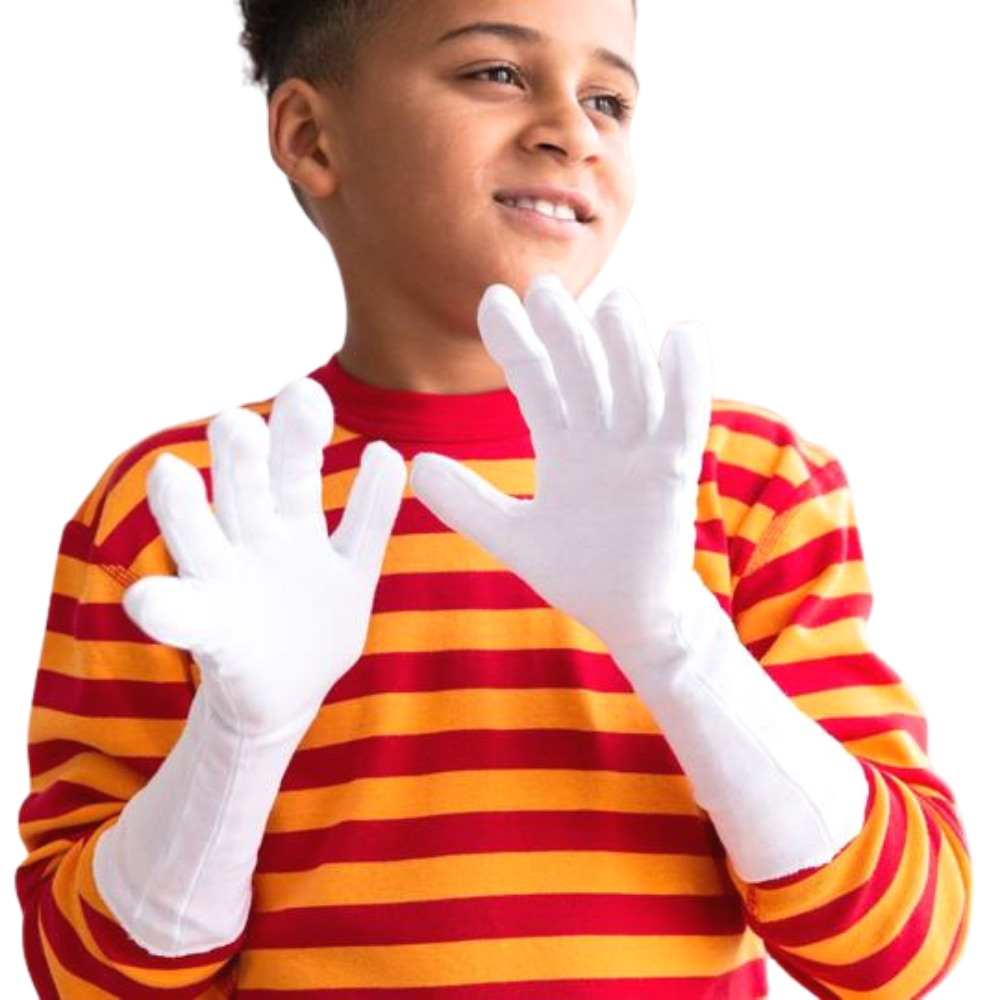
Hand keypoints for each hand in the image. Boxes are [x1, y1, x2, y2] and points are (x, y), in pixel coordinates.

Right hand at [123, 378, 405, 739]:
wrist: (287, 695)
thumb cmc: (313, 624)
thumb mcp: (353, 569)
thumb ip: (371, 517)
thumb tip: (388, 453)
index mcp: (289, 524)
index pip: (293, 469)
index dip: (300, 434)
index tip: (308, 391)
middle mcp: (253, 544)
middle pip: (244, 490)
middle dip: (243, 456)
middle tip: (239, 421)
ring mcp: (227, 586)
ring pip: (200, 537)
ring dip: (183, 508)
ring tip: (169, 471)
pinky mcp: (210, 636)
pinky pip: (181, 619)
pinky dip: (161, 608)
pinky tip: (146, 599)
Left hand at [410, 273, 718, 674]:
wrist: (629, 617)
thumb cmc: (579, 572)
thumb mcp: (513, 537)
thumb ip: (468, 503)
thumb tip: (415, 467)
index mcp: (564, 446)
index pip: (537, 381)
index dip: (517, 342)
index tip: (492, 302)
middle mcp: (601, 439)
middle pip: (583, 373)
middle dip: (566, 332)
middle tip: (545, 287)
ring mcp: (638, 452)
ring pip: (632, 387)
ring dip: (624, 348)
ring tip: (612, 302)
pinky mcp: (675, 474)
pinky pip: (682, 421)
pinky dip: (686, 381)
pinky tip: (681, 335)